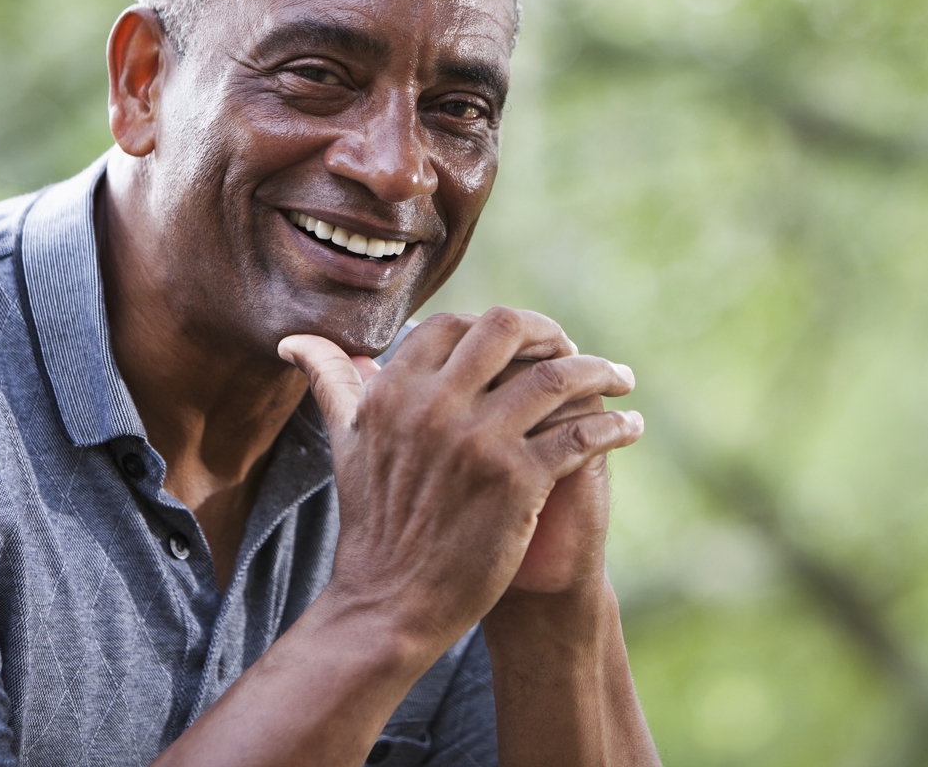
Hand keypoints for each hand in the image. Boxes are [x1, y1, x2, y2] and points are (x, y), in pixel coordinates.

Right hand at [277, 308, 642, 653]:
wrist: (390, 603)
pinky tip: (630, 427)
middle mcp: (435, 405)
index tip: (522, 343)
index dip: (495, 328)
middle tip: (573, 350)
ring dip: (599, 370)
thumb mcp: (346, 443)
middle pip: (508, 329)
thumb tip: (296, 342)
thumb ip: (333, 383)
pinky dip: (613, 426)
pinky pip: (580, 435)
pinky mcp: (517, 481)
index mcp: (396, 390)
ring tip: (622, 379)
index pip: (456, 325)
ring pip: (557, 376)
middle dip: (549, 331)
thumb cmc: (372, 522)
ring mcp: (478, 441)